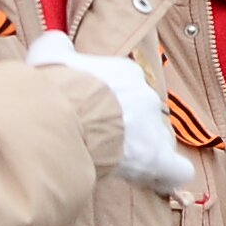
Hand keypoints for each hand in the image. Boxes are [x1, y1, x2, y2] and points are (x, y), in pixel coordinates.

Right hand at [24, 29, 190, 197]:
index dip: (115, 106)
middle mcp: (144, 97)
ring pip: (157, 142)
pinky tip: (158, 183)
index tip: (97, 116)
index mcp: (125, 74)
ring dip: (142, 153)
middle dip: (129, 130)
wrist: (65, 114)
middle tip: (103, 142)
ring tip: (121, 166)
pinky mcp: (155, 157)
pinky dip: (168, 177)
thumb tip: (56, 42)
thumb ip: (56, 47)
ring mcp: (152, 127)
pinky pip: (175, 170)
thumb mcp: (50, 57)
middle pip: (144, 117)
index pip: (129, 90)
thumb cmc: (56, 88)